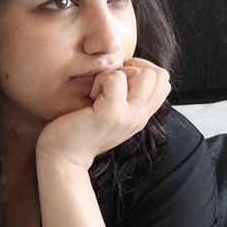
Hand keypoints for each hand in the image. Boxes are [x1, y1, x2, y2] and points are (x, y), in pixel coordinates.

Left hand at [36, 57, 169, 168]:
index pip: (164, 81)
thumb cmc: (78, 131)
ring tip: (102, 88)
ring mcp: (127, 116)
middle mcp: (140, 117)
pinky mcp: (110, 115)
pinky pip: (117, 79)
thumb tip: (124, 69)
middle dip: (134, 68)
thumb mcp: (110, 114)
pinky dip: (102, 78)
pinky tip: (91, 94)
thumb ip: (124, 98)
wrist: (63, 159)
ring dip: (120, 72)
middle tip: (110, 82)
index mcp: (141, 115)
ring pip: (145, 75)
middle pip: (159, 75)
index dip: (143, 69)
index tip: (119, 79)